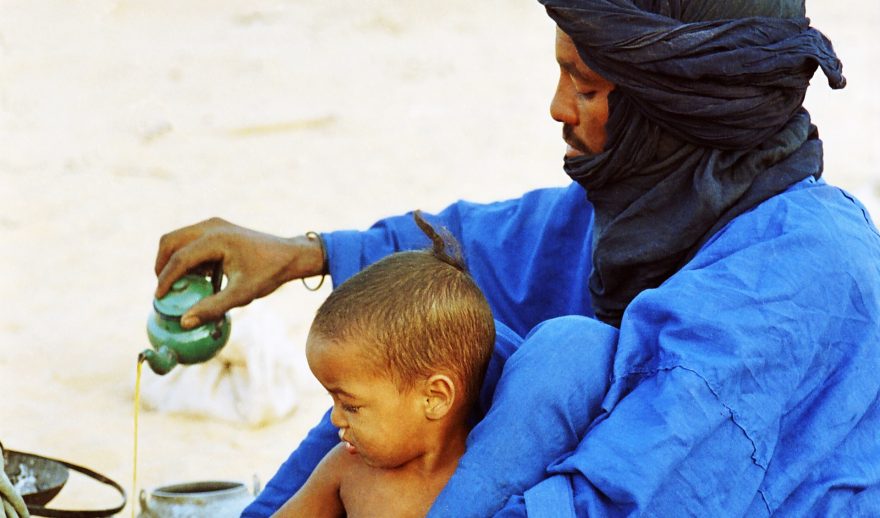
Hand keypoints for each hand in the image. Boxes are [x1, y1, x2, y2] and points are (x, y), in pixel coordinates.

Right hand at [154, 217, 324, 327]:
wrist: (291, 255)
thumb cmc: (269, 274)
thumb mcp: (243, 294)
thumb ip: (213, 307)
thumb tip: (184, 322)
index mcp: (216, 239)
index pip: (180, 258)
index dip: (166, 279)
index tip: (158, 299)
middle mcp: (211, 226)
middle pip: (170, 241)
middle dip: (161, 265)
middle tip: (163, 290)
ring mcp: (213, 224)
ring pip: (178, 239)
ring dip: (173, 260)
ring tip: (180, 286)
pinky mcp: (217, 228)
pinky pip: (191, 240)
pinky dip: (186, 257)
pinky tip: (198, 277)